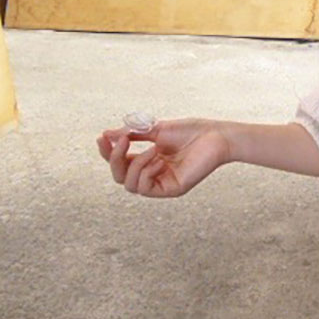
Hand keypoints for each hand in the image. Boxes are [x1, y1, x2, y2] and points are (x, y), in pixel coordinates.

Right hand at [96, 119, 231, 197]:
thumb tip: (106, 134)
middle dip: (114, 159)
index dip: (107, 152)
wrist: (216, 135)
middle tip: (122, 141)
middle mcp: (153, 173)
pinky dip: (146, 172)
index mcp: (148, 159)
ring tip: (152, 150)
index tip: (102, 137)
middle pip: (119, 176)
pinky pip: (145, 189)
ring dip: (134, 165)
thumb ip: (133, 134)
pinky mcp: (172, 189)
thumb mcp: (157, 129)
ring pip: (129, 185)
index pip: (119, 162)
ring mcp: (162, 182)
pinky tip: (158, 159)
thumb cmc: (192, 131)